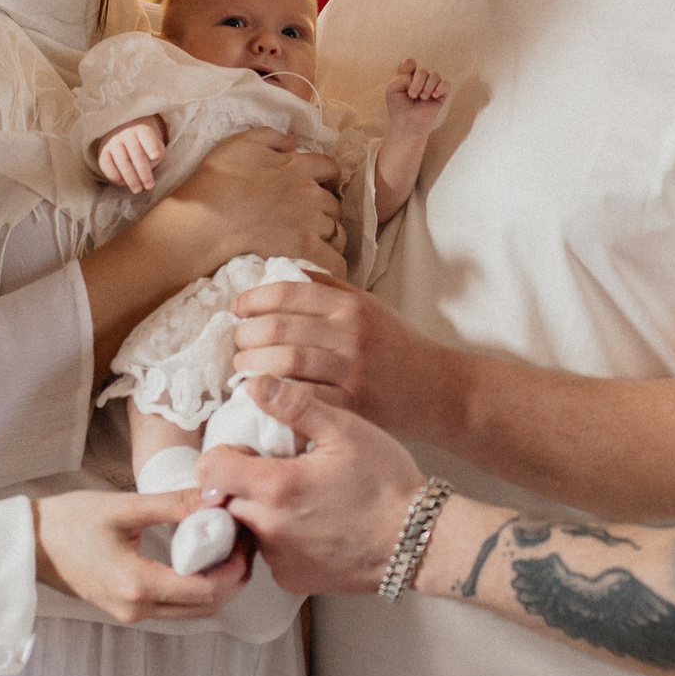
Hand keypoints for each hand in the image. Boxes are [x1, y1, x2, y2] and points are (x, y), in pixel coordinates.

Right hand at [31, 489, 249, 623]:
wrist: (30, 544)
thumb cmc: (69, 521)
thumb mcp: (123, 506)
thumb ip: (172, 504)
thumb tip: (215, 497)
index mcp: (137, 584)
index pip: (206, 590)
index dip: (234, 568)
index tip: (245, 538)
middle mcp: (137, 609)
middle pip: (206, 607)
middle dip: (233, 577)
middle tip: (243, 541)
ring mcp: (131, 614)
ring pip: (192, 611)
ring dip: (217, 585)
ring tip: (226, 547)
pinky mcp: (127, 609)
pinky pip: (175, 607)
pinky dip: (196, 589)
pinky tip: (199, 559)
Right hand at [99, 119, 166, 192]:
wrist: (124, 140)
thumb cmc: (145, 148)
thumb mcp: (155, 147)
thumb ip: (157, 152)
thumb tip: (153, 159)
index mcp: (141, 130)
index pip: (146, 136)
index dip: (151, 146)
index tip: (156, 157)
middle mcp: (126, 134)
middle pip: (135, 153)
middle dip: (143, 172)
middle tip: (149, 186)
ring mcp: (113, 142)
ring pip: (121, 161)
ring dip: (130, 177)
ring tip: (138, 189)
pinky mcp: (103, 152)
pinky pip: (106, 165)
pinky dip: (114, 176)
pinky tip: (122, 183)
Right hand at [152, 128, 346, 279]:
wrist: (204, 222)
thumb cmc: (217, 181)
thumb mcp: (239, 143)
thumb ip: (269, 137)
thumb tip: (292, 141)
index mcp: (298, 166)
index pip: (330, 168)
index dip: (326, 177)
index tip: (318, 185)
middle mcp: (311, 194)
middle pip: (333, 202)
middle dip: (324, 209)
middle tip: (305, 218)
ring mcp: (310, 225)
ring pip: (336, 230)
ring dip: (327, 235)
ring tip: (310, 243)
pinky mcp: (305, 252)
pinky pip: (335, 261)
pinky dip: (333, 264)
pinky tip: (321, 267)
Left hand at [200, 378, 425, 596]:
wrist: (420, 541)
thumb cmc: (386, 482)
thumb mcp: (345, 430)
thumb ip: (294, 405)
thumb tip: (253, 384)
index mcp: (277, 488)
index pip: (211, 470)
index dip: (224, 453)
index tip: (248, 449)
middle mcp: (269, 530)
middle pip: (225, 501)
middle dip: (241, 482)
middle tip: (279, 469)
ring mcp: (280, 561)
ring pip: (247, 528)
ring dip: (261, 510)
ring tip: (301, 496)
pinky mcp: (294, 581)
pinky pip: (270, 553)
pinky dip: (281, 537)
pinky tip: (314, 523)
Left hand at [231, 269, 459, 438]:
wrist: (438, 390)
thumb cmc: (398, 347)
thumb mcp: (370, 306)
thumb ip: (328, 288)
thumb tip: (281, 270)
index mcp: (350, 306)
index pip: (288, 292)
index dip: (253, 298)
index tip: (237, 308)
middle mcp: (350, 334)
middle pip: (278, 328)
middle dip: (245, 336)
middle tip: (236, 345)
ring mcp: (351, 371)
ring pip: (284, 362)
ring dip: (251, 367)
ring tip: (241, 370)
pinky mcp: (352, 405)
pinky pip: (301, 398)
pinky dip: (275, 396)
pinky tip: (262, 395)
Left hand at [386, 59, 451, 135]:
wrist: (407, 123)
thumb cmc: (398, 107)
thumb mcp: (392, 89)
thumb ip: (402, 77)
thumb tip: (418, 77)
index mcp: (408, 76)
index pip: (410, 62)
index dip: (408, 68)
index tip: (404, 82)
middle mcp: (420, 80)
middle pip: (422, 70)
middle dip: (417, 82)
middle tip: (412, 95)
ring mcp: (432, 86)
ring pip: (435, 75)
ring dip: (428, 86)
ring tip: (423, 98)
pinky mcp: (441, 95)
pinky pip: (446, 84)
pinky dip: (441, 87)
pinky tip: (434, 95)